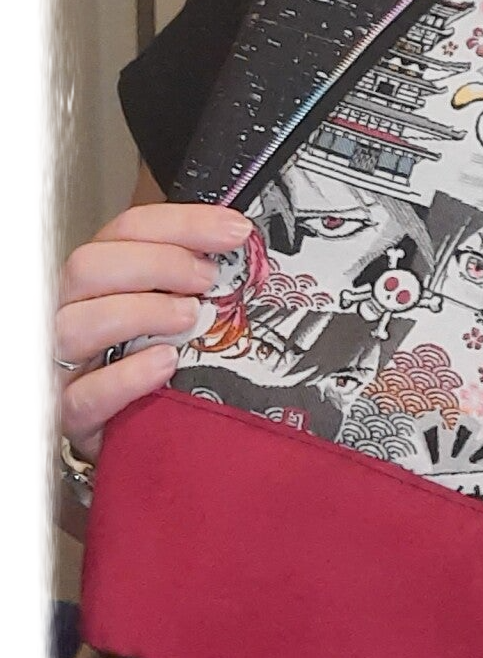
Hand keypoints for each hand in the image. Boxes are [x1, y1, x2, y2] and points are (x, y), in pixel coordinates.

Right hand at [56, 204, 254, 459]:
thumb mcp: (175, 310)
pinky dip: (126, 377)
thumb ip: (194, 277)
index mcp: (101, 277)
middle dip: (158, 263)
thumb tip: (243, 245)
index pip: (127, 230)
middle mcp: (73, 311)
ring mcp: (65, 363)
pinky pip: (84, 394)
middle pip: (89, 266)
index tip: (235, 231)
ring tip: (189, 319)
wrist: (138, 433)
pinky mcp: (70, 414)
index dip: (183, 224)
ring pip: (76, 324)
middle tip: (207, 279)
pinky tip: (165, 364)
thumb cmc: (153, 361)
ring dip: (141, 312)